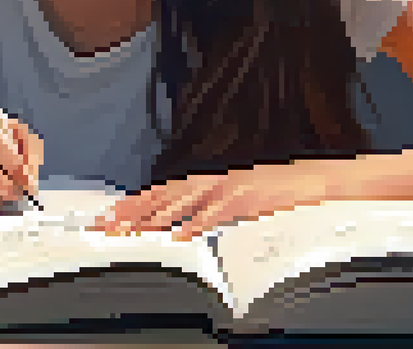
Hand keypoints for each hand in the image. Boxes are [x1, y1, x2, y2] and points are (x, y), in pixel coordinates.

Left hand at [91, 162, 327, 240]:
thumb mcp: (232, 192)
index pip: (160, 192)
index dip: (133, 204)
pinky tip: (178, 234)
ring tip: (128, 231)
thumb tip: (181, 220)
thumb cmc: (272, 186)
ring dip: (153, 219)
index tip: (110, 215)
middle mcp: (210, 181)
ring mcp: (226, 190)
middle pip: (162, 198)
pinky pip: (215, 215)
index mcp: (206, 179)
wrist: (306, 177)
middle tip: (105, 225)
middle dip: (131, 212)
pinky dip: (196, 224)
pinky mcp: (243, 200)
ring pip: (181, 205)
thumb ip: (206, 203)